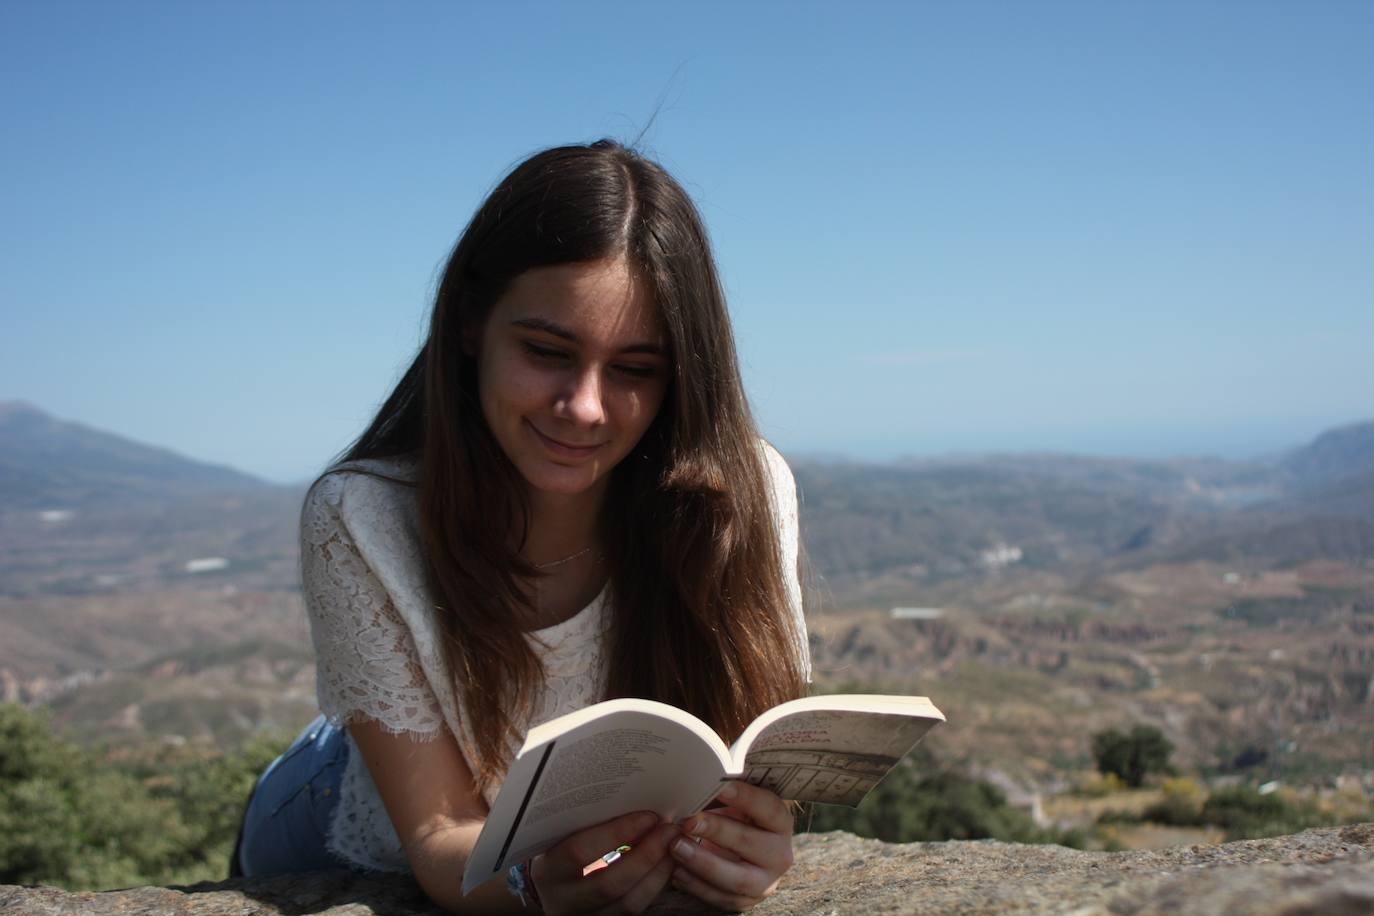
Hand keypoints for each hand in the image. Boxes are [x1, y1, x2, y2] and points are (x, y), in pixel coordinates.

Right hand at [532, 810, 677, 914]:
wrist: (553, 888)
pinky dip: (656, 886)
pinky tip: (667, 865)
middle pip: (609, 883)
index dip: (617, 833)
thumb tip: (639, 799)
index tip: (648, 815)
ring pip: (628, 903)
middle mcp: (563, 900)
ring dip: (658, 872)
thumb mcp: (565, 835)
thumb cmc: (561, 848)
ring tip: (674, 845)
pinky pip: (636, 909)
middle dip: (646, 855)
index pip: (579, 851)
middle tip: (669, 830)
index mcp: (547, 870)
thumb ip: (591, 822)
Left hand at [668, 780, 793, 910]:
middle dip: (717, 831)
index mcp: (780, 823)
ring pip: (738, 879)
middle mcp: (779, 854)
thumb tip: (700, 777)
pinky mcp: (747, 900)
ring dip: (704, 863)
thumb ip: (724, 792)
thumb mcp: (737, 803)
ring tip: (677, 847)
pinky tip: (677, 871)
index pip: (768, 808)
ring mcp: (765, 882)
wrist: (743, 853)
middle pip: (750, 843)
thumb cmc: (736, 818)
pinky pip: (722, 898)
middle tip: (688, 821)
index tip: (720, 786)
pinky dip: (697, 886)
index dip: (746, 797)